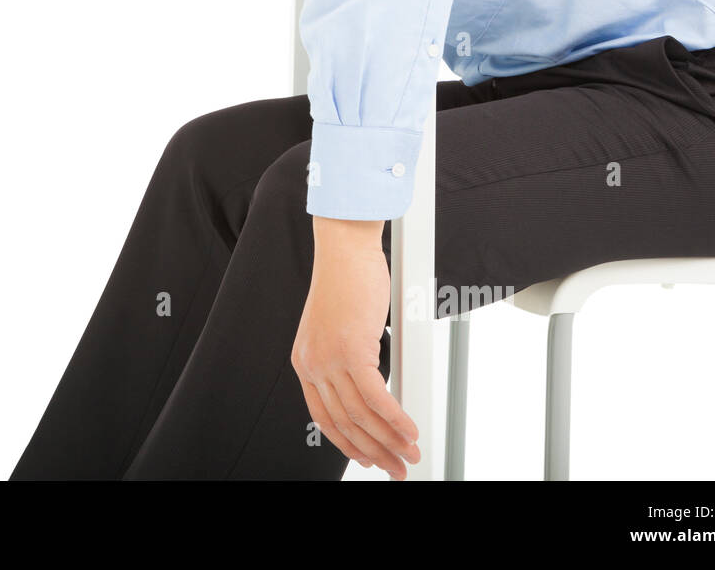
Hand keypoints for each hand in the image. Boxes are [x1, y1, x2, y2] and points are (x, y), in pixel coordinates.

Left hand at [292, 216, 419, 478]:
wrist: (344, 248)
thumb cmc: (345, 280)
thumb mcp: (337, 328)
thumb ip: (346, 360)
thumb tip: (373, 389)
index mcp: (305, 362)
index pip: (324, 417)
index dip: (348, 444)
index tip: (368, 457)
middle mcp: (312, 364)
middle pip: (344, 423)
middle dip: (375, 451)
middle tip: (397, 465)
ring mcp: (329, 358)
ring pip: (361, 415)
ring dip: (390, 439)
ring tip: (409, 451)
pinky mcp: (351, 350)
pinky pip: (376, 396)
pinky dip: (396, 418)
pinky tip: (408, 428)